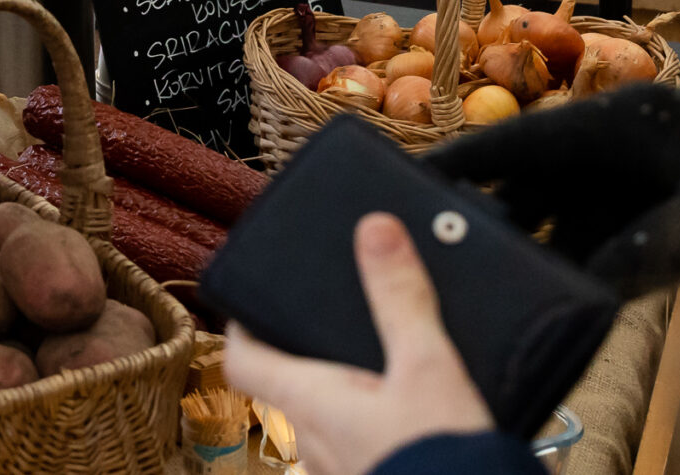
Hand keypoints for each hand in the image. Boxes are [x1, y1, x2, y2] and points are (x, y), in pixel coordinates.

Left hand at [224, 213, 493, 474]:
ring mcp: (341, 469)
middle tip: (327, 320)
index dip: (240, 326)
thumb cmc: (439, 459)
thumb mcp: (427, 366)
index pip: (242, 360)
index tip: (249, 298)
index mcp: (309, 402)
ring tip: (376, 360)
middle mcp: (313, 441)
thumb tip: (374, 229)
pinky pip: (356, 444)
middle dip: (302, 353)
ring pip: (322, 419)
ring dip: (339, 390)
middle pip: (285, 386)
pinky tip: (408, 412)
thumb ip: (400, 300)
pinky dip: (370, 421)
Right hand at [427, 85, 679, 294]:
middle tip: (438, 247)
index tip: (405, 182)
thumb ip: (638, 253)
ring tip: (487, 284)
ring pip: (569, 217)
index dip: (465, 162)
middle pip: (540, 179)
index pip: (526, 139)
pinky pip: (606, 245)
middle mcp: (629, 144)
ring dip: (536, 250)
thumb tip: (576, 287)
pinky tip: (551, 303)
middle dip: (493, 213)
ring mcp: (649, 181)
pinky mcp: (670, 220)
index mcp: (629, 120)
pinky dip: (580, 272)